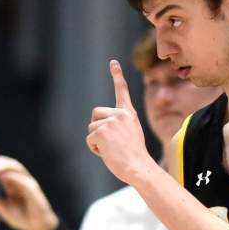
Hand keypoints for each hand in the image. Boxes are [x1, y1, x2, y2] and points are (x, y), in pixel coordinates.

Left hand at [0, 156, 58, 229]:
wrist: (37, 228)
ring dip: (7, 167)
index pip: (5, 169)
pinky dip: (15, 178)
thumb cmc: (23, 218)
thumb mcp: (4, 209)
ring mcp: (29, 185)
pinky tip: (6, 176)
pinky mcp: (34, 192)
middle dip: (1, 162)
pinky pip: (24, 182)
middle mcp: (21, 182)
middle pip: (12, 166)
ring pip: (19, 170)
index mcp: (13, 184)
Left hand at [87, 60, 153, 184]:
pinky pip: (89, 139)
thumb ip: (117, 126)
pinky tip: (108, 153)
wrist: (139, 167)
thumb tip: (101, 130)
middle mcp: (119, 114)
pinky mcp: (101, 131)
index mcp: (128, 113)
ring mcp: (110, 122)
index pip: (122, 90)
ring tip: (112, 149)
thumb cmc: (135, 156)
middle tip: (111, 142)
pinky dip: (95, 148)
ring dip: (97, 141)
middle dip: (97, 127)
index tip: (113, 62)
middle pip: (96, 114)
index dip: (117, 75)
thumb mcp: (130, 135)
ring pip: (91, 128)